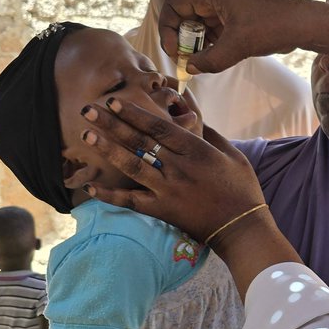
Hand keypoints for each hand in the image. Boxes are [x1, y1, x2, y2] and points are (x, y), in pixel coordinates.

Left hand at [79, 99, 266, 245]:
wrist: (241, 227)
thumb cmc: (241, 188)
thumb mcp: (233, 153)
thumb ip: (209, 132)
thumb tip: (191, 113)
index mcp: (196, 150)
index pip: (159, 127)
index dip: (135, 113)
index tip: (114, 101)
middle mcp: (178, 168)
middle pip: (139, 142)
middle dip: (112, 124)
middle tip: (88, 110)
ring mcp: (167, 190)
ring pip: (132, 166)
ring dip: (108, 150)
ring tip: (87, 135)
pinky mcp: (162, 210)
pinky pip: (131, 201)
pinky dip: (110, 194)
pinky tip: (90, 186)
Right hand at [155, 0, 312, 73]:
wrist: (303, 25)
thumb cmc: (272, 27)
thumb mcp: (237, 47)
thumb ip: (210, 60)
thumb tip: (190, 69)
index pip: (175, 3)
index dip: (168, 26)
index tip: (175, 49)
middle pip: (185, 15)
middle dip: (182, 38)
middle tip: (186, 60)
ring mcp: (229, 9)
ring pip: (201, 25)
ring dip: (197, 44)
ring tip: (201, 62)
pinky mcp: (238, 21)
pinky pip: (216, 31)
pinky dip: (211, 45)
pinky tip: (216, 59)